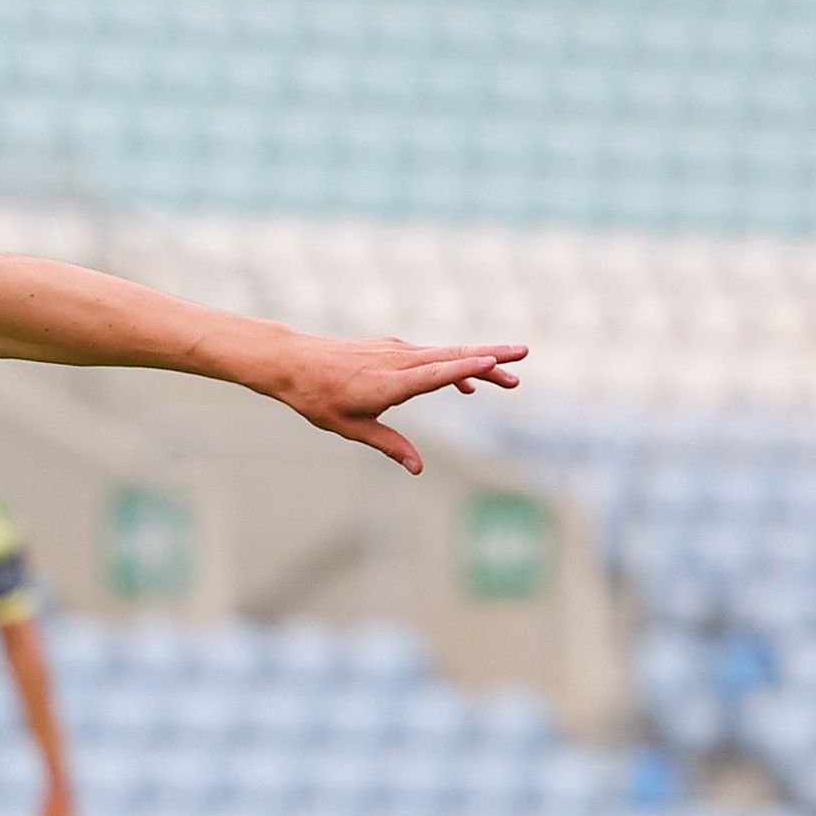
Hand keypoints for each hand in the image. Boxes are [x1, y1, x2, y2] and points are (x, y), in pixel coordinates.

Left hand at [256, 334, 526, 475]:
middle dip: (489, 357)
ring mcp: (395, 350)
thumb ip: (390, 445)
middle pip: (451, 356)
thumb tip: (418, 469)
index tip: (493, 361)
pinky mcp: (391, 347)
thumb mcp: (352, 428)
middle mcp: (397, 361)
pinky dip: (452, 365)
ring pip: (445, 353)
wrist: (292, 363)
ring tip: (508, 377)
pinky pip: (430, 355)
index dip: (466, 368)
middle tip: (524, 357)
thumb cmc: (318, 398)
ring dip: (477, 362)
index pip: (435, 372)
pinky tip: (465, 383)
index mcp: (389, 383)